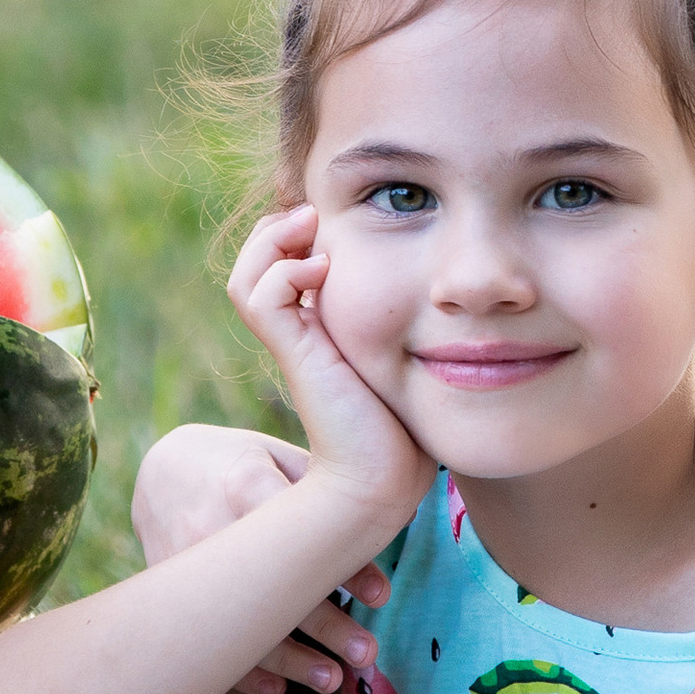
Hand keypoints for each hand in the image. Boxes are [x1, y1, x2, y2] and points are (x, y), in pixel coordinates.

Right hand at [130, 421, 389, 693]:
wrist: (164, 471)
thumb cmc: (242, 462)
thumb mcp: (278, 455)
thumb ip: (322, 484)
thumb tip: (395, 511)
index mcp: (245, 481)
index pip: (302, 530)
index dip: (343, 565)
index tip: (381, 596)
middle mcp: (209, 524)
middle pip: (274, 584)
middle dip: (322, 623)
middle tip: (366, 654)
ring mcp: (183, 563)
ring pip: (239, 621)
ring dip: (289, 658)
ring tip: (331, 681)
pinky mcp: (168, 590)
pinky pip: (205, 640)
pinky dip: (242, 670)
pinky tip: (279, 689)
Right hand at [226, 207, 431, 553]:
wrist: (385, 480)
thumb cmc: (409, 428)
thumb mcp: (412, 362)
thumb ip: (415, 327)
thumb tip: (446, 292)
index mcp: (320, 328)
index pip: (286, 264)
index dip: (301, 233)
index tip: (338, 218)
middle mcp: (298, 333)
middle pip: (256, 264)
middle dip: (280, 227)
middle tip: (316, 213)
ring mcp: (292, 343)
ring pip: (248, 276)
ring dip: (273, 241)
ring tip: (311, 228)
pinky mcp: (294, 354)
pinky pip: (261, 297)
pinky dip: (284, 271)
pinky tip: (322, 270)